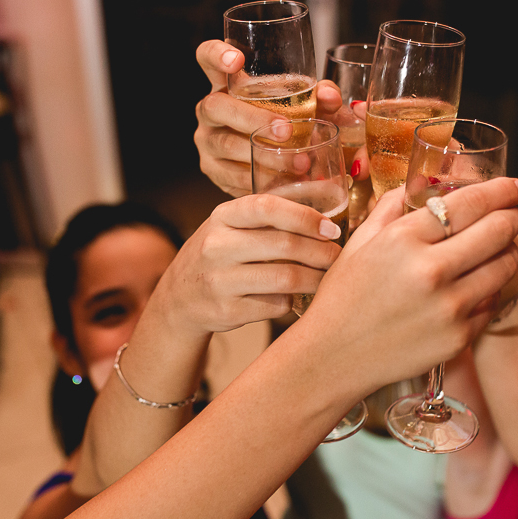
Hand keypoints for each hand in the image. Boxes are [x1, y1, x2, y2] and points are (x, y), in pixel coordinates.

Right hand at [151, 193, 343, 333]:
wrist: (180, 298)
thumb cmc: (220, 255)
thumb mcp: (231, 227)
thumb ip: (268, 217)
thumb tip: (328, 208)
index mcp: (222, 216)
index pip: (267, 207)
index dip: (304, 216)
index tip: (331, 228)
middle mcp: (217, 246)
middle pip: (284, 245)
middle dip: (321, 252)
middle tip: (338, 257)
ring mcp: (220, 281)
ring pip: (285, 279)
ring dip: (315, 279)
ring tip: (327, 278)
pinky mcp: (227, 311)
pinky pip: (276, 305)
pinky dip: (293, 301)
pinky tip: (296, 297)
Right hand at [194, 39, 342, 196]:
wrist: (271, 164)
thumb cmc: (284, 123)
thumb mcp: (303, 105)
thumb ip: (319, 96)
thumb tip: (330, 97)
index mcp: (227, 83)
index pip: (207, 57)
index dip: (216, 55)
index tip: (236, 61)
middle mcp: (210, 109)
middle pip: (216, 106)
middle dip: (252, 118)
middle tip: (286, 130)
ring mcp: (207, 140)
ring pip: (226, 144)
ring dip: (263, 153)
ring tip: (298, 162)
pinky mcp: (213, 170)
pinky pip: (231, 176)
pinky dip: (260, 178)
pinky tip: (283, 181)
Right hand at [299, 178, 517, 394]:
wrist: (333, 357)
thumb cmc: (342, 298)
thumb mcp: (359, 243)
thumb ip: (393, 207)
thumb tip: (422, 181)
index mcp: (403, 240)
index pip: (470, 203)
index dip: (501, 191)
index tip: (516, 186)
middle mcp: (430, 271)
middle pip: (499, 231)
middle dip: (511, 217)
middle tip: (511, 216)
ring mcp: (448, 307)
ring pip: (505, 266)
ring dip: (506, 253)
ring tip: (492, 252)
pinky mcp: (458, 337)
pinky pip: (491, 302)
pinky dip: (487, 290)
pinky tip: (470, 288)